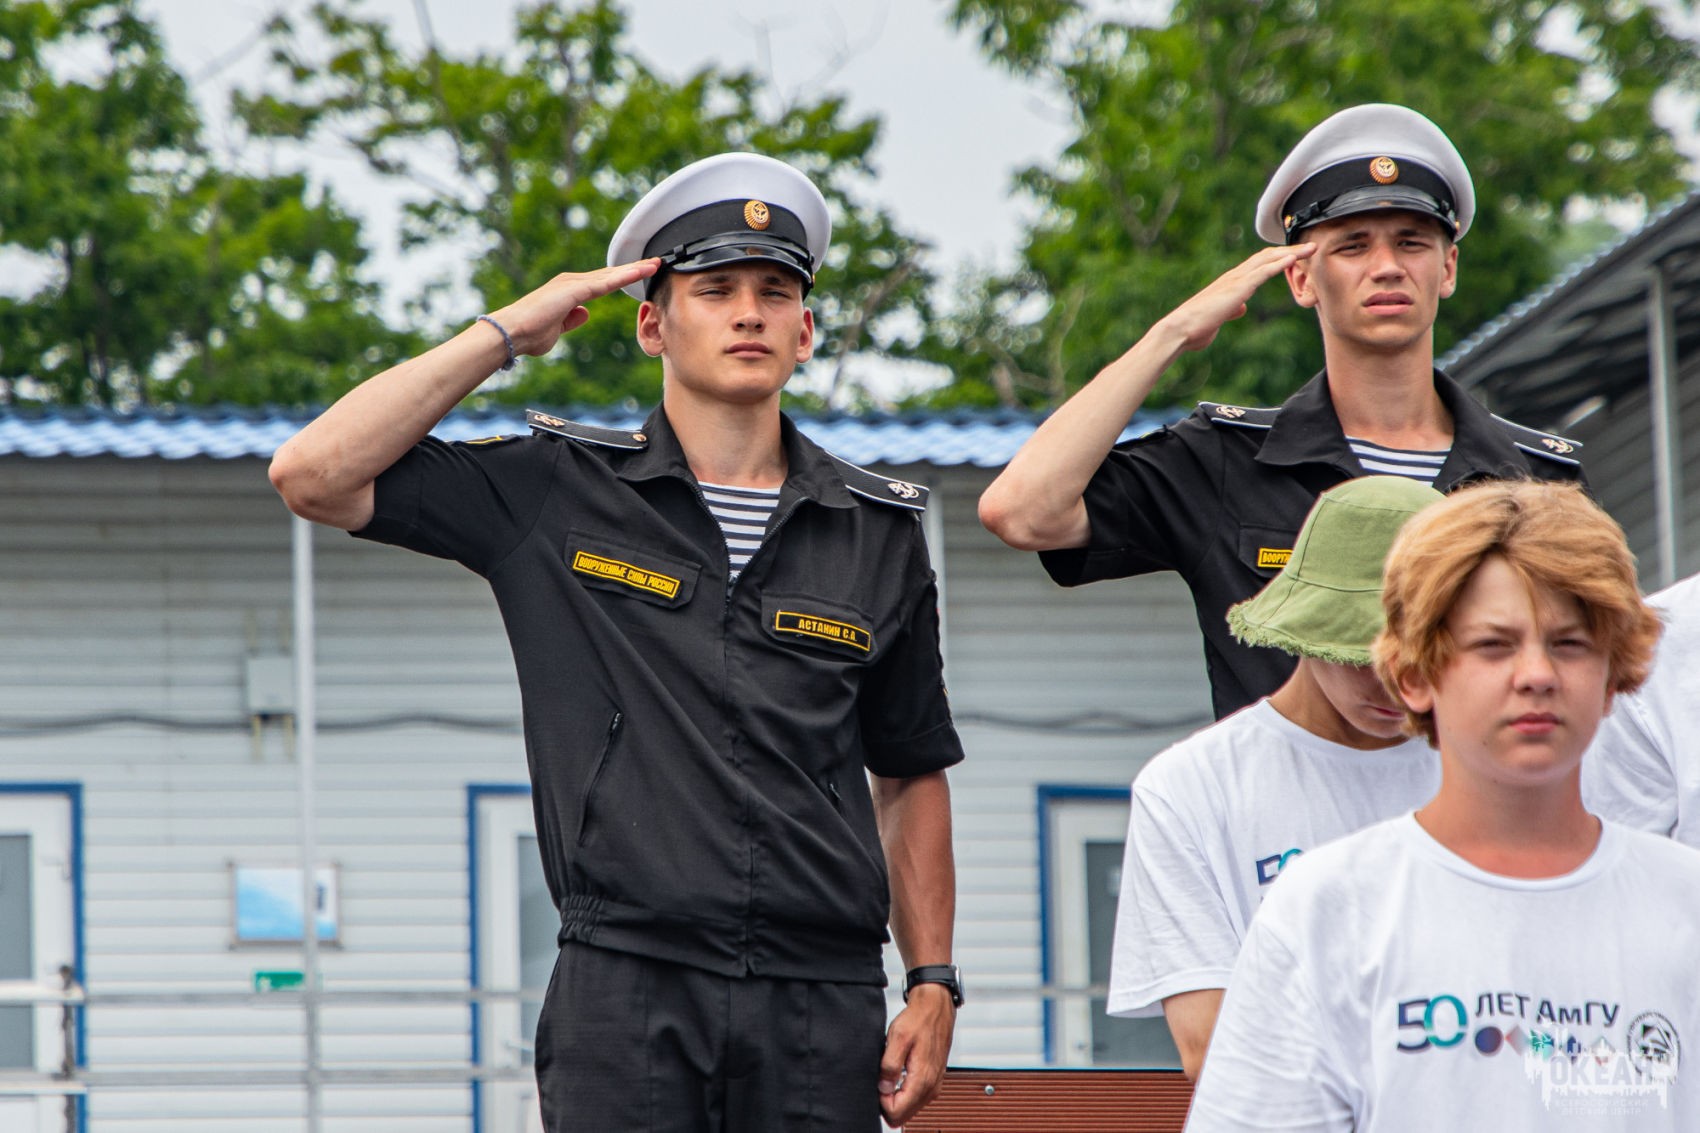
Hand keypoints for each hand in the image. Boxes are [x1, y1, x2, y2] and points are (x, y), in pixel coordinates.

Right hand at [486, 259, 660, 357]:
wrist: (511, 334)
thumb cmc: (529, 335)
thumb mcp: (557, 329)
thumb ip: (571, 320)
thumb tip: (585, 314)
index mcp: (569, 291)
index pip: (603, 283)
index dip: (623, 278)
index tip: (642, 274)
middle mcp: (572, 282)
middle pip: (610, 274)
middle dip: (634, 269)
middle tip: (656, 263)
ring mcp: (572, 284)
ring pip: (610, 275)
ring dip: (634, 270)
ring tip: (655, 264)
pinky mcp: (573, 290)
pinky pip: (605, 283)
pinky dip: (623, 277)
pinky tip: (640, 273)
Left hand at [878, 983, 955, 1127]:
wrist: (935, 1008)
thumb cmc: (918, 1019)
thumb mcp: (898, 1038)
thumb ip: (889, 1066)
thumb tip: (883, 1088)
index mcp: (922, 1080)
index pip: (896, 1113)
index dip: (881, 1102)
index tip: (879, 1083)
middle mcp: (930, 1087)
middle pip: (903, 1116)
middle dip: (888, 1103)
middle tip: (882, 1079)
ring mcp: (933, 1085)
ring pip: (909, 1109)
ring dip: (895, 1097)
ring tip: (889, 1075)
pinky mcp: (932, 1080)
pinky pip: (915, 1099)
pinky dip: (903, 1092)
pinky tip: (898, 1075)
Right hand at [1154, 243, 1315, 353]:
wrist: (1180, 330)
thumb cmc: (1195, 328)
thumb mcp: (1219, 317)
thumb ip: (1231, 309)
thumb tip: (1241, 307)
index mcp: (1229, 283)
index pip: (1257, 265)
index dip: (1276, 259)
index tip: (1294, 257)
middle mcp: (1233, 277)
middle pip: (1266, 256)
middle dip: (1288, 250)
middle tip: (1308, 247)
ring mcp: (1235, 280)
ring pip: (1268, 259)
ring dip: (1291, 252)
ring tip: (1310, 248)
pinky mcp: (1238, 288)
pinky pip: (1263, 271)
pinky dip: (1280, 263)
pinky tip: (1294, 258)